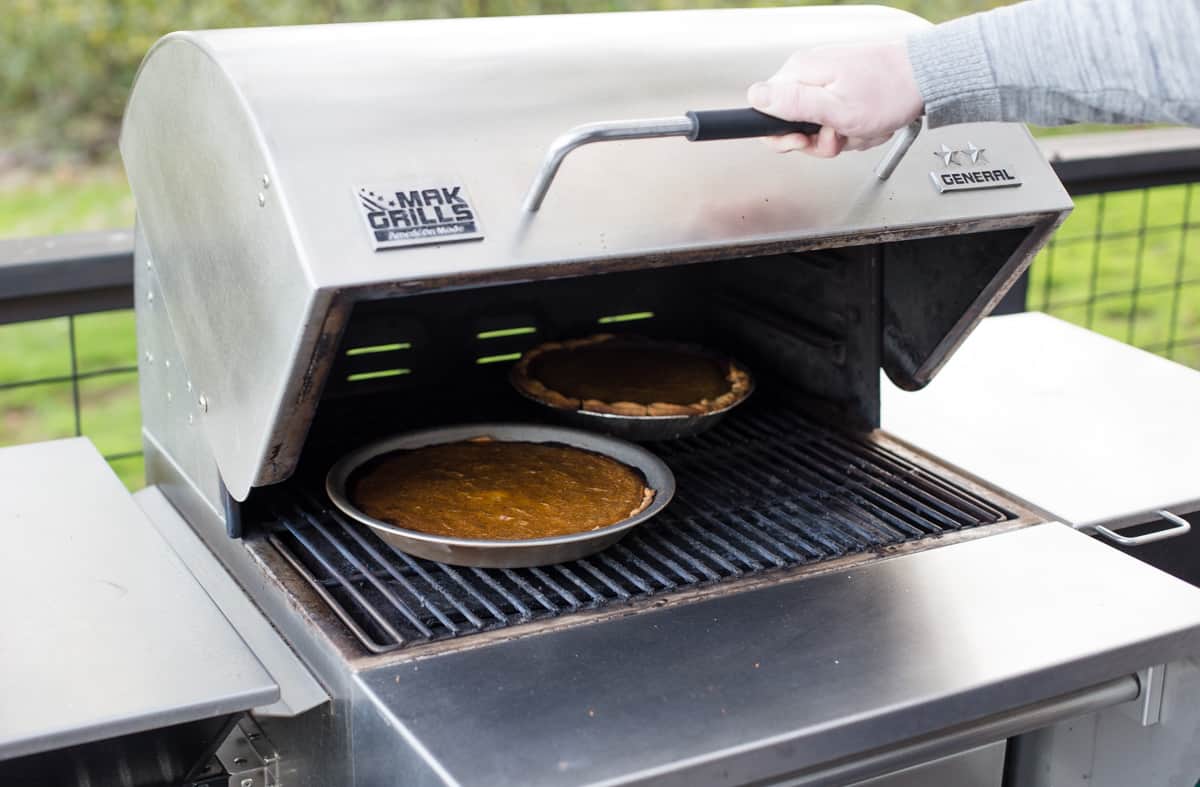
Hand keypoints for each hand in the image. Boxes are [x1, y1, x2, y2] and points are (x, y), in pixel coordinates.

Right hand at [747, 41, 923, 156]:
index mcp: (799, 73)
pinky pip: (833, 119)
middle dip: (818, 141)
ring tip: (858, 127)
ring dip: (839, 136)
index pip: (764, 112)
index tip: (805, 141)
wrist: (924, 78)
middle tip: (839, 135)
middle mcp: (808, 73)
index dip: (782, 136)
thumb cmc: (888, 92)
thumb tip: (756, 97)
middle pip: (791, 124)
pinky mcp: (839, 87)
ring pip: (816, 127)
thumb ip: (793, 104)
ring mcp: (824, 80)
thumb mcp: (836, 108)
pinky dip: (850, 128)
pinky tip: (865, 122)